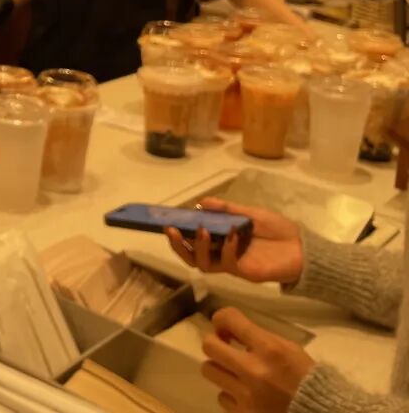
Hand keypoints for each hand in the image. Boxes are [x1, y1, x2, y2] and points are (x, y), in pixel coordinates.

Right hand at [166, 198, 302, 284]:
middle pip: (192, 257)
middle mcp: (223, 255)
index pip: (194, 242)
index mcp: (222, 242)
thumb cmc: (279, 231)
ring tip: (201, 229)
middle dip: (179, 246)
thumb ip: (227, 209)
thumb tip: (202, 201)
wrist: (304, 249)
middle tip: (171, 230)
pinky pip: (229, 263)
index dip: (180, 234)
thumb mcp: (250, 214)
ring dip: (199, 246)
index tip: (169, 221)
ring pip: (204, 264)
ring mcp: (234, 265)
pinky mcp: (246, 272)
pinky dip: (227, 247)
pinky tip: (233, 233)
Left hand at [202, 308, 314, 412]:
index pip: (229, 319)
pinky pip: (222, 397)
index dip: (221, 318)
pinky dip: (232, 395)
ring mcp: (246, 396)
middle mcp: (253, 371)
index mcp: (269, 349)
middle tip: (224, 347)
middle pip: (209, 346)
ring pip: (209, 371)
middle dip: (215, 343)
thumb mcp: (291, 350)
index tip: (224, 326)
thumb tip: (233, 332)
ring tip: (235, 373)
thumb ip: (261, 339)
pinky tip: (246, 395)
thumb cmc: (310, 380)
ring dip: (220, 369)